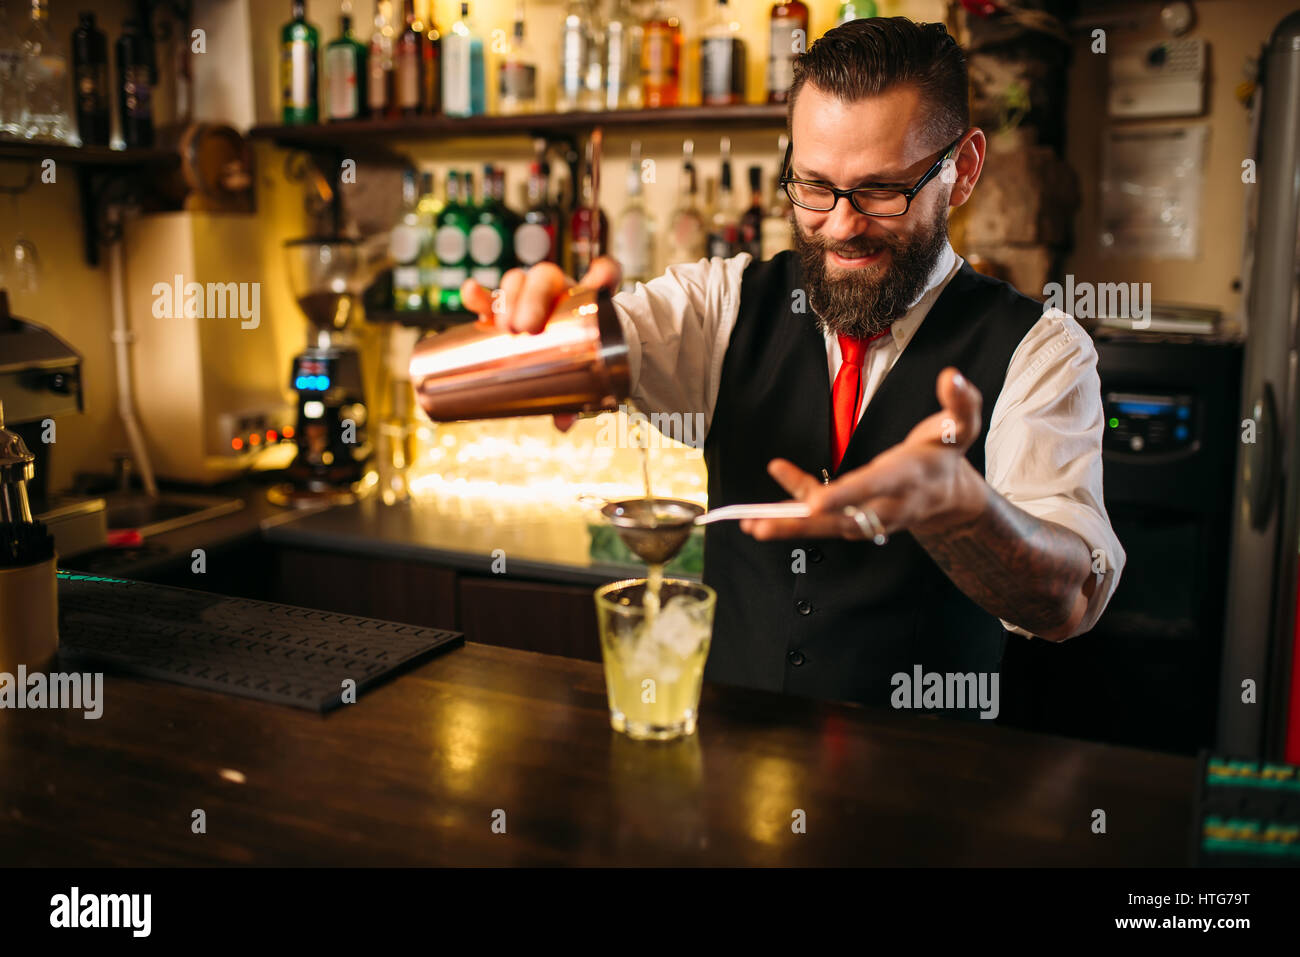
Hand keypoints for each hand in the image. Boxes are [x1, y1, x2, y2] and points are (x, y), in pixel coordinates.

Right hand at [460, 257, 622, 432]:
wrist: (563, 356)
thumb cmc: (577, 365)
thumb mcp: (579, 382)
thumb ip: (576, 401)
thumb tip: (561, 424)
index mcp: (588, 299)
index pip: (604, 272)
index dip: (604, 272)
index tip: (600, 283)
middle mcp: (559, 290)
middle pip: (546, 277)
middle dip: (534, 298)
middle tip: (527, 327)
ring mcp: (530, 296)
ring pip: (519, 282)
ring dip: (510, 299)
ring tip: (503, 325)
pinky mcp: (504, 308)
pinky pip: (489, 298)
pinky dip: (478, 295)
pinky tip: (470, 292)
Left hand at [740, 368, 988, 540]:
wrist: (950, 499)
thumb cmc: (946, 454)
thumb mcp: (963, 426)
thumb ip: (961, 402)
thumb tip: (951, 375)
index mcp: (908, 478)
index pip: (873, 486)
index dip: (846, 495)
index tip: (816, 503)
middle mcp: (887, 505)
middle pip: (842, 517)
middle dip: (803, 522)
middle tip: (763, 524)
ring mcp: (869, 519)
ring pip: (826, 526)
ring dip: (788, 526)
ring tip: (751, 525)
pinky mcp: (855, 522)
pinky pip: (821, 520)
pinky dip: (792, 515)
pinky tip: (759, 514)